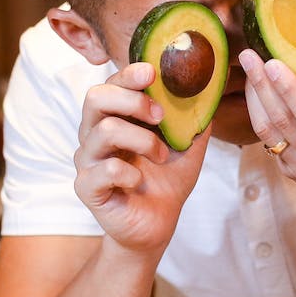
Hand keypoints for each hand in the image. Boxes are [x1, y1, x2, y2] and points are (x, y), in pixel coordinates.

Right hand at [73, 61, 209, 252]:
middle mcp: (94, 134)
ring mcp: (87, 160)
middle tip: (161, 116)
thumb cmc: (166, 181)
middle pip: (96, 97)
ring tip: (161, 156)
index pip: (111, 85)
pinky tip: (139, 182)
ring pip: (105, 130)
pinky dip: (132, 173)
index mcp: (114, 118)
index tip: (152, 71)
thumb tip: (208, 88)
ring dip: (143, 140)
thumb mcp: (187, 145)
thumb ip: (193, 117)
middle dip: (134, 100)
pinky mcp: (86, 187)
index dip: (128, 74)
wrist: (157, 225)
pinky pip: (107, 169)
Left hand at [240, 24, 295, 205]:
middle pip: (282, 122)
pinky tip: (259, 95)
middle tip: (249, 57)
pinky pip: (268, 142)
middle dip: (261, 87)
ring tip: (250, 72)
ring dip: (254, 99)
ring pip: (268, 133)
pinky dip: (261, 115)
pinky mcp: (291, 174)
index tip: (271, 61)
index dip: (288, 89)